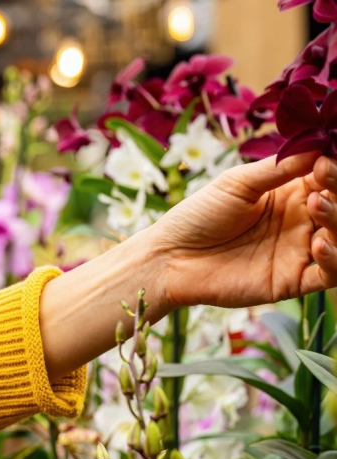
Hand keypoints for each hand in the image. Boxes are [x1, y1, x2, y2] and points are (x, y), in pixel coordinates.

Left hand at [147, 151, 336, 308]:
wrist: (170, 258)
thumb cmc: (199, 215)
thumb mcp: (237, 184)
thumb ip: (278, 169)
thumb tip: (319, 145)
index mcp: (293, 193)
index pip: (329, 178)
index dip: (333, 170)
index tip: (325, 159)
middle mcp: (304, 221)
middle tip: (324, 175)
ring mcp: (300, 251)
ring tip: (318, 205)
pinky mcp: (293, 281)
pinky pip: (328, 274)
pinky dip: (334, 259)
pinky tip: (318, 244)